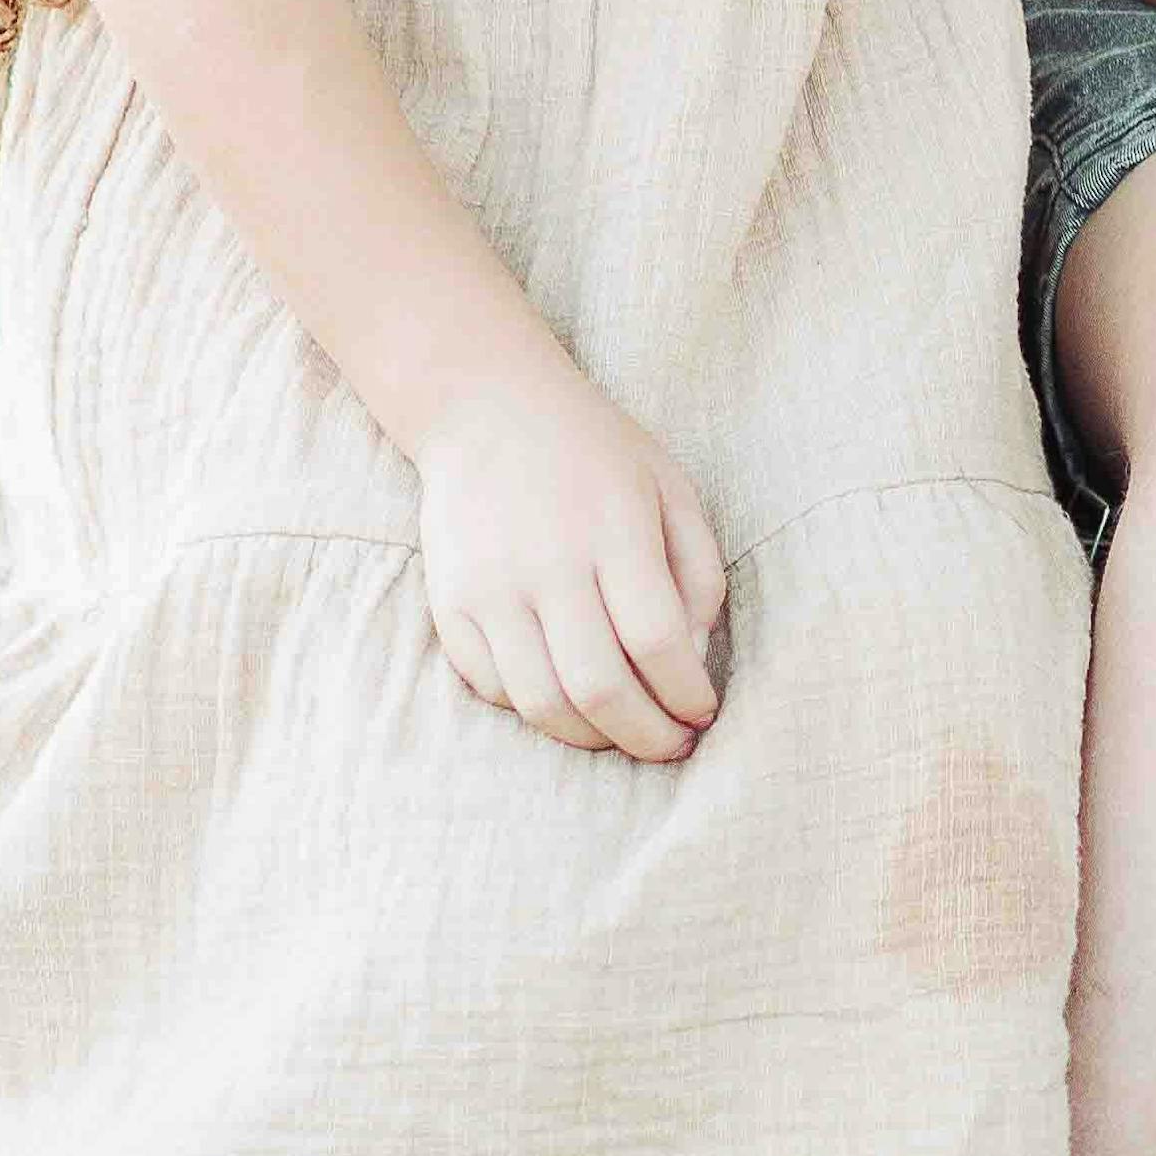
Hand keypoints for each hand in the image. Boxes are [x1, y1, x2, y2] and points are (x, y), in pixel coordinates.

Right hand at [406, 352, 729, 763]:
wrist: (485, 409)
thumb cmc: (597, 452)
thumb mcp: (673, 489)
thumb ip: (697, 575)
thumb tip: (688, 662)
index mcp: (614, 532)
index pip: (658, 642)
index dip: (688, 694)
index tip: (704, 712)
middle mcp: (548, 566)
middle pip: (600, 689)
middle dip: (647, 737)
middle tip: (673, 747)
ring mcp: (491, 589)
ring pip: (542, 703)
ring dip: (592, 738)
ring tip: (624, 734)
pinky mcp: (451, 605)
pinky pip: (494, 688)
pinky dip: (537, 710)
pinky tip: (569, 701)